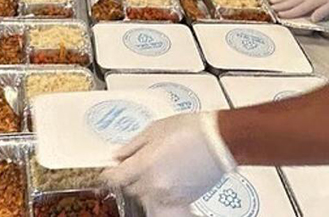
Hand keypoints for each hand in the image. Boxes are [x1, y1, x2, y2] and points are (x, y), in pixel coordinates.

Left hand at [103, 112, 235, 205]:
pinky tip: (168, 173)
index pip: (116, 177)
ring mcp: (170, 194)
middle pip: (130, 187)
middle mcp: (156, 183)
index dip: (110, 172)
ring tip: (157, 165)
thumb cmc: (192, 130)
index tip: (109, 169)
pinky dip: (160, 190)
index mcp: (145, 164)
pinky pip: (162, 199)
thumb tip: (118, 154)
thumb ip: (132, 145)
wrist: (219, 140)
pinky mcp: (183, 199)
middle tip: (137, 161)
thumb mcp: (154, 129)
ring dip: (145, 184)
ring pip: (146, 196)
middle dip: (130, 175)